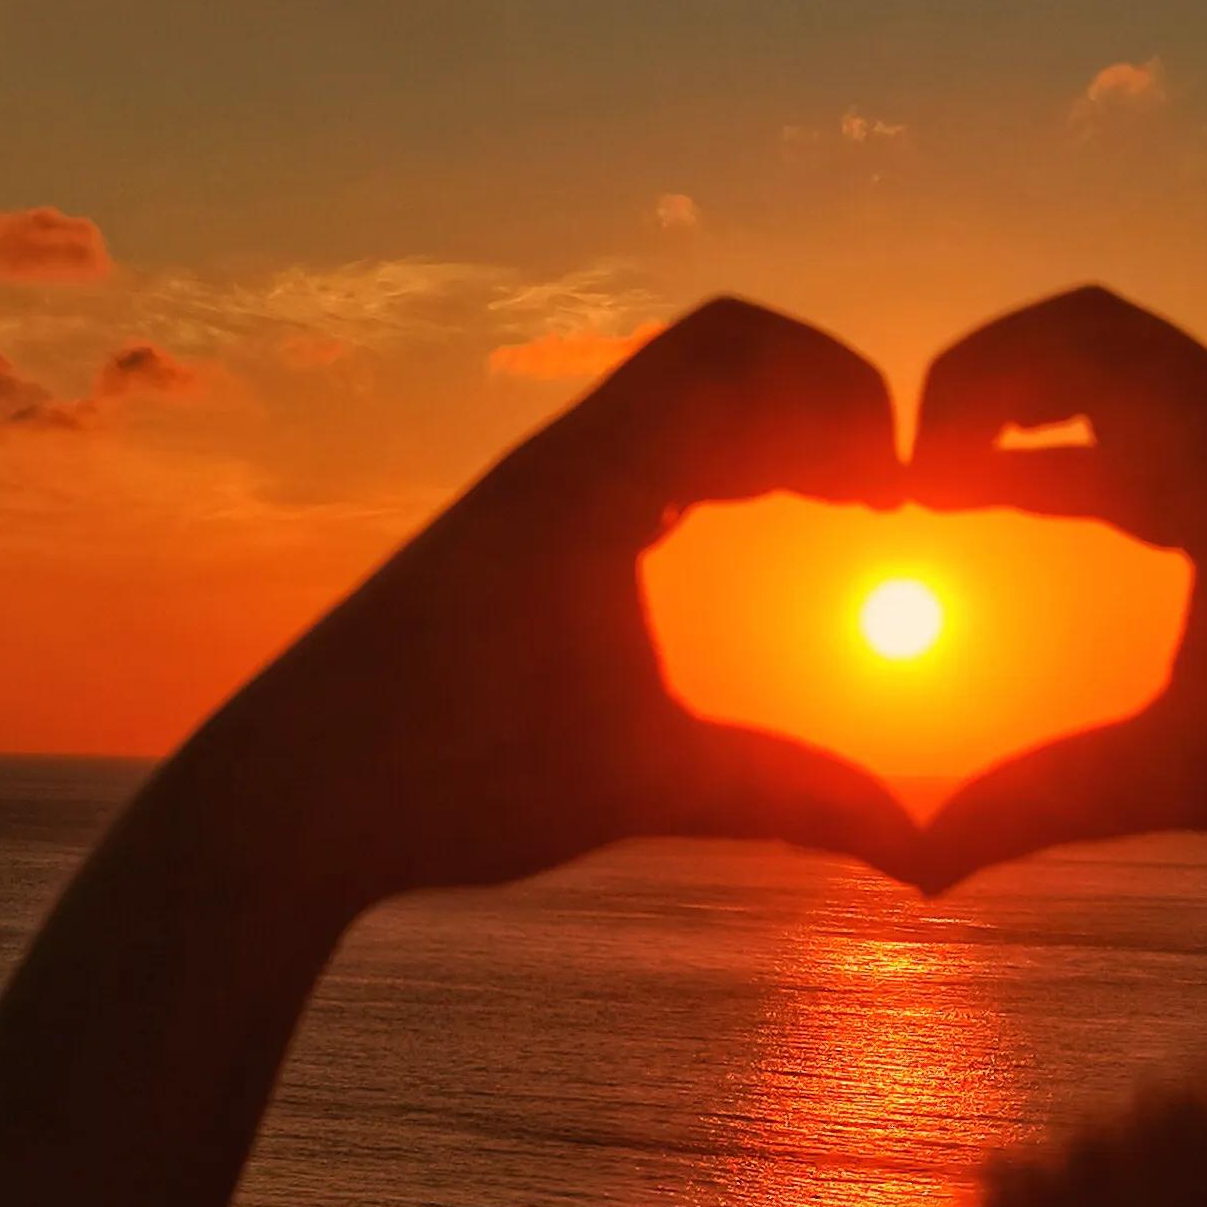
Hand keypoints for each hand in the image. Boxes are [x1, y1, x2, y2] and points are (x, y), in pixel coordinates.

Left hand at [255, 298, 919, 904]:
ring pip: (676, 394)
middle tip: (889, 496)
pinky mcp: (513, 532)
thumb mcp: (637, 785)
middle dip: (825, 400)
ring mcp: (530, 490)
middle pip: (722, 348)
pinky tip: (745, 528)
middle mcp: (554, 461)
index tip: (904, 498)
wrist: (284, 800)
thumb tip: (922, 858)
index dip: (848, 398)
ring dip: (771, 427)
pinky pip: (637, 445)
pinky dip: (714, 459)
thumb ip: (786, 798)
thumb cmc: (444, 782)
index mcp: (586, 482)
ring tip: (845, 506)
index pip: (741, 353)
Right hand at [905, 290, 1206, 889]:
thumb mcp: (1199, 775)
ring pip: (1140, 406)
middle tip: (906, 480)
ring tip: (947, 500)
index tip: (896, 485)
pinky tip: (1065, 533)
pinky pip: (1183, 460)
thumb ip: (1048, 802)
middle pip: (1096, 343)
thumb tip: (920, 871)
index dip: (962, 386)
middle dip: (984, 393)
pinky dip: (1101, 474)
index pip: (1075, 338)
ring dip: (1040, 435)